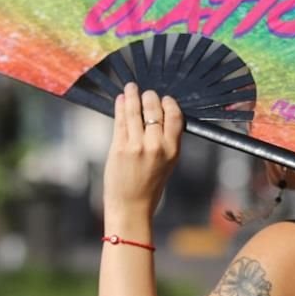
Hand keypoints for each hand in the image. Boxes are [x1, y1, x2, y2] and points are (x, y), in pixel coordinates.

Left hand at [103, 83, 183, 218]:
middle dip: (150, 97)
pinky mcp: (119, 148)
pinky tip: (120, 100)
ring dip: (132, 96)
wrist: (131, 207)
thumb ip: (166, 142)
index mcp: (173, 150)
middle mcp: (156, 146)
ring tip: (131, 88)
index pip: (175, 117)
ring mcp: (136, 146)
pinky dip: (120, 107)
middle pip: (154, 111)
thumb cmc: (149, 187)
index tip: (164, 99)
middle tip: (146, 92)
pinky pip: (120, 121)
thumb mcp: (168, 164)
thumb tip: (158, 117)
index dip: (169, 104)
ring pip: (135, 112)